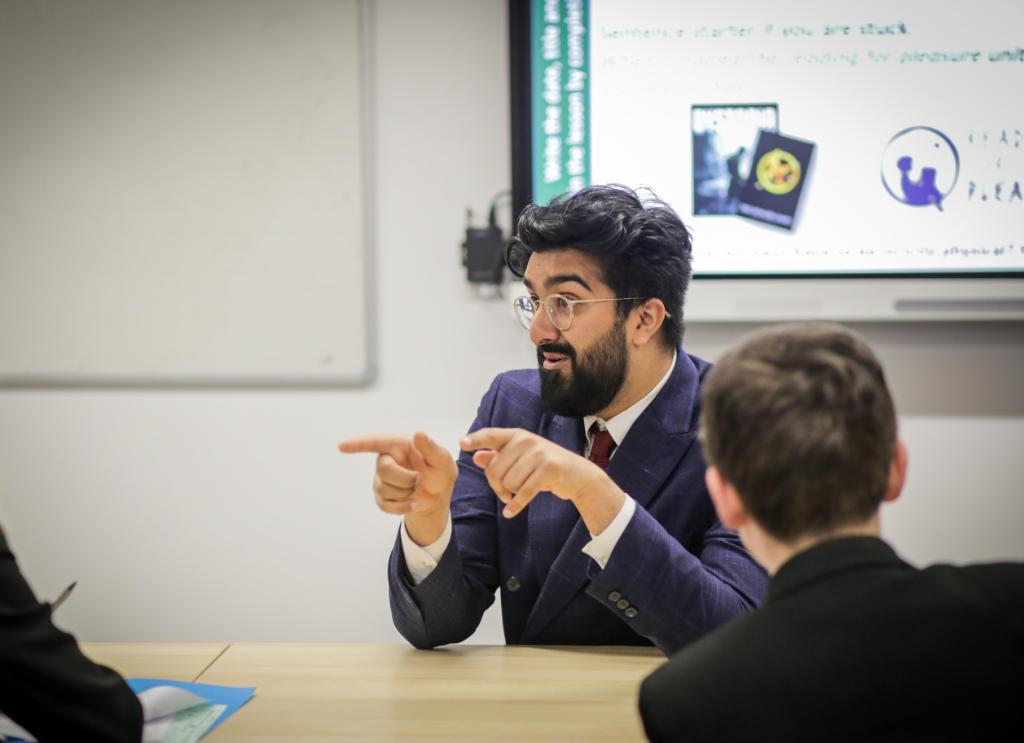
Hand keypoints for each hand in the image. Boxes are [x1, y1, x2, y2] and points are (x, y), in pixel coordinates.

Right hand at [338, 431, 456, 544]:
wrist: (437, 495)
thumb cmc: (439, 471)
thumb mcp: (442, 459)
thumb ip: (430, 447)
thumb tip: (419, 433)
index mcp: (398, 445)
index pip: (375, 442)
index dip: (358, 444)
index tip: (342, 446)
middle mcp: (386, 459)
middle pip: (383, 469)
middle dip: (405, 479)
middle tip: (419, 479)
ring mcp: (381, 478)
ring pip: (384, 489)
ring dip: (406, 493)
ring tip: (416, 488)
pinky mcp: (381, 497)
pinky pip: (385, 505)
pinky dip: (402, 507)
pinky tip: (413, 502)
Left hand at [460, 428, 623, 529]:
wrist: (578, 476)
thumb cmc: (545, 467)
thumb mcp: (522, 459)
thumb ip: (499, 457)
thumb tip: (477, 457)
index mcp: (517, 436)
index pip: (492, 435)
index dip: (476, 439)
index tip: (461, 443)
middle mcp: (526, 441)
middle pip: (495, 469)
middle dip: (498, 486)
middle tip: (507, 492)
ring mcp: (538, 454)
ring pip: (508, 482)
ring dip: (510, 495)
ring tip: (519, 494)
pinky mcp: (548, 469)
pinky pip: (523, 492)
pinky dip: (516, 505)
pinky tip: (510, 513)